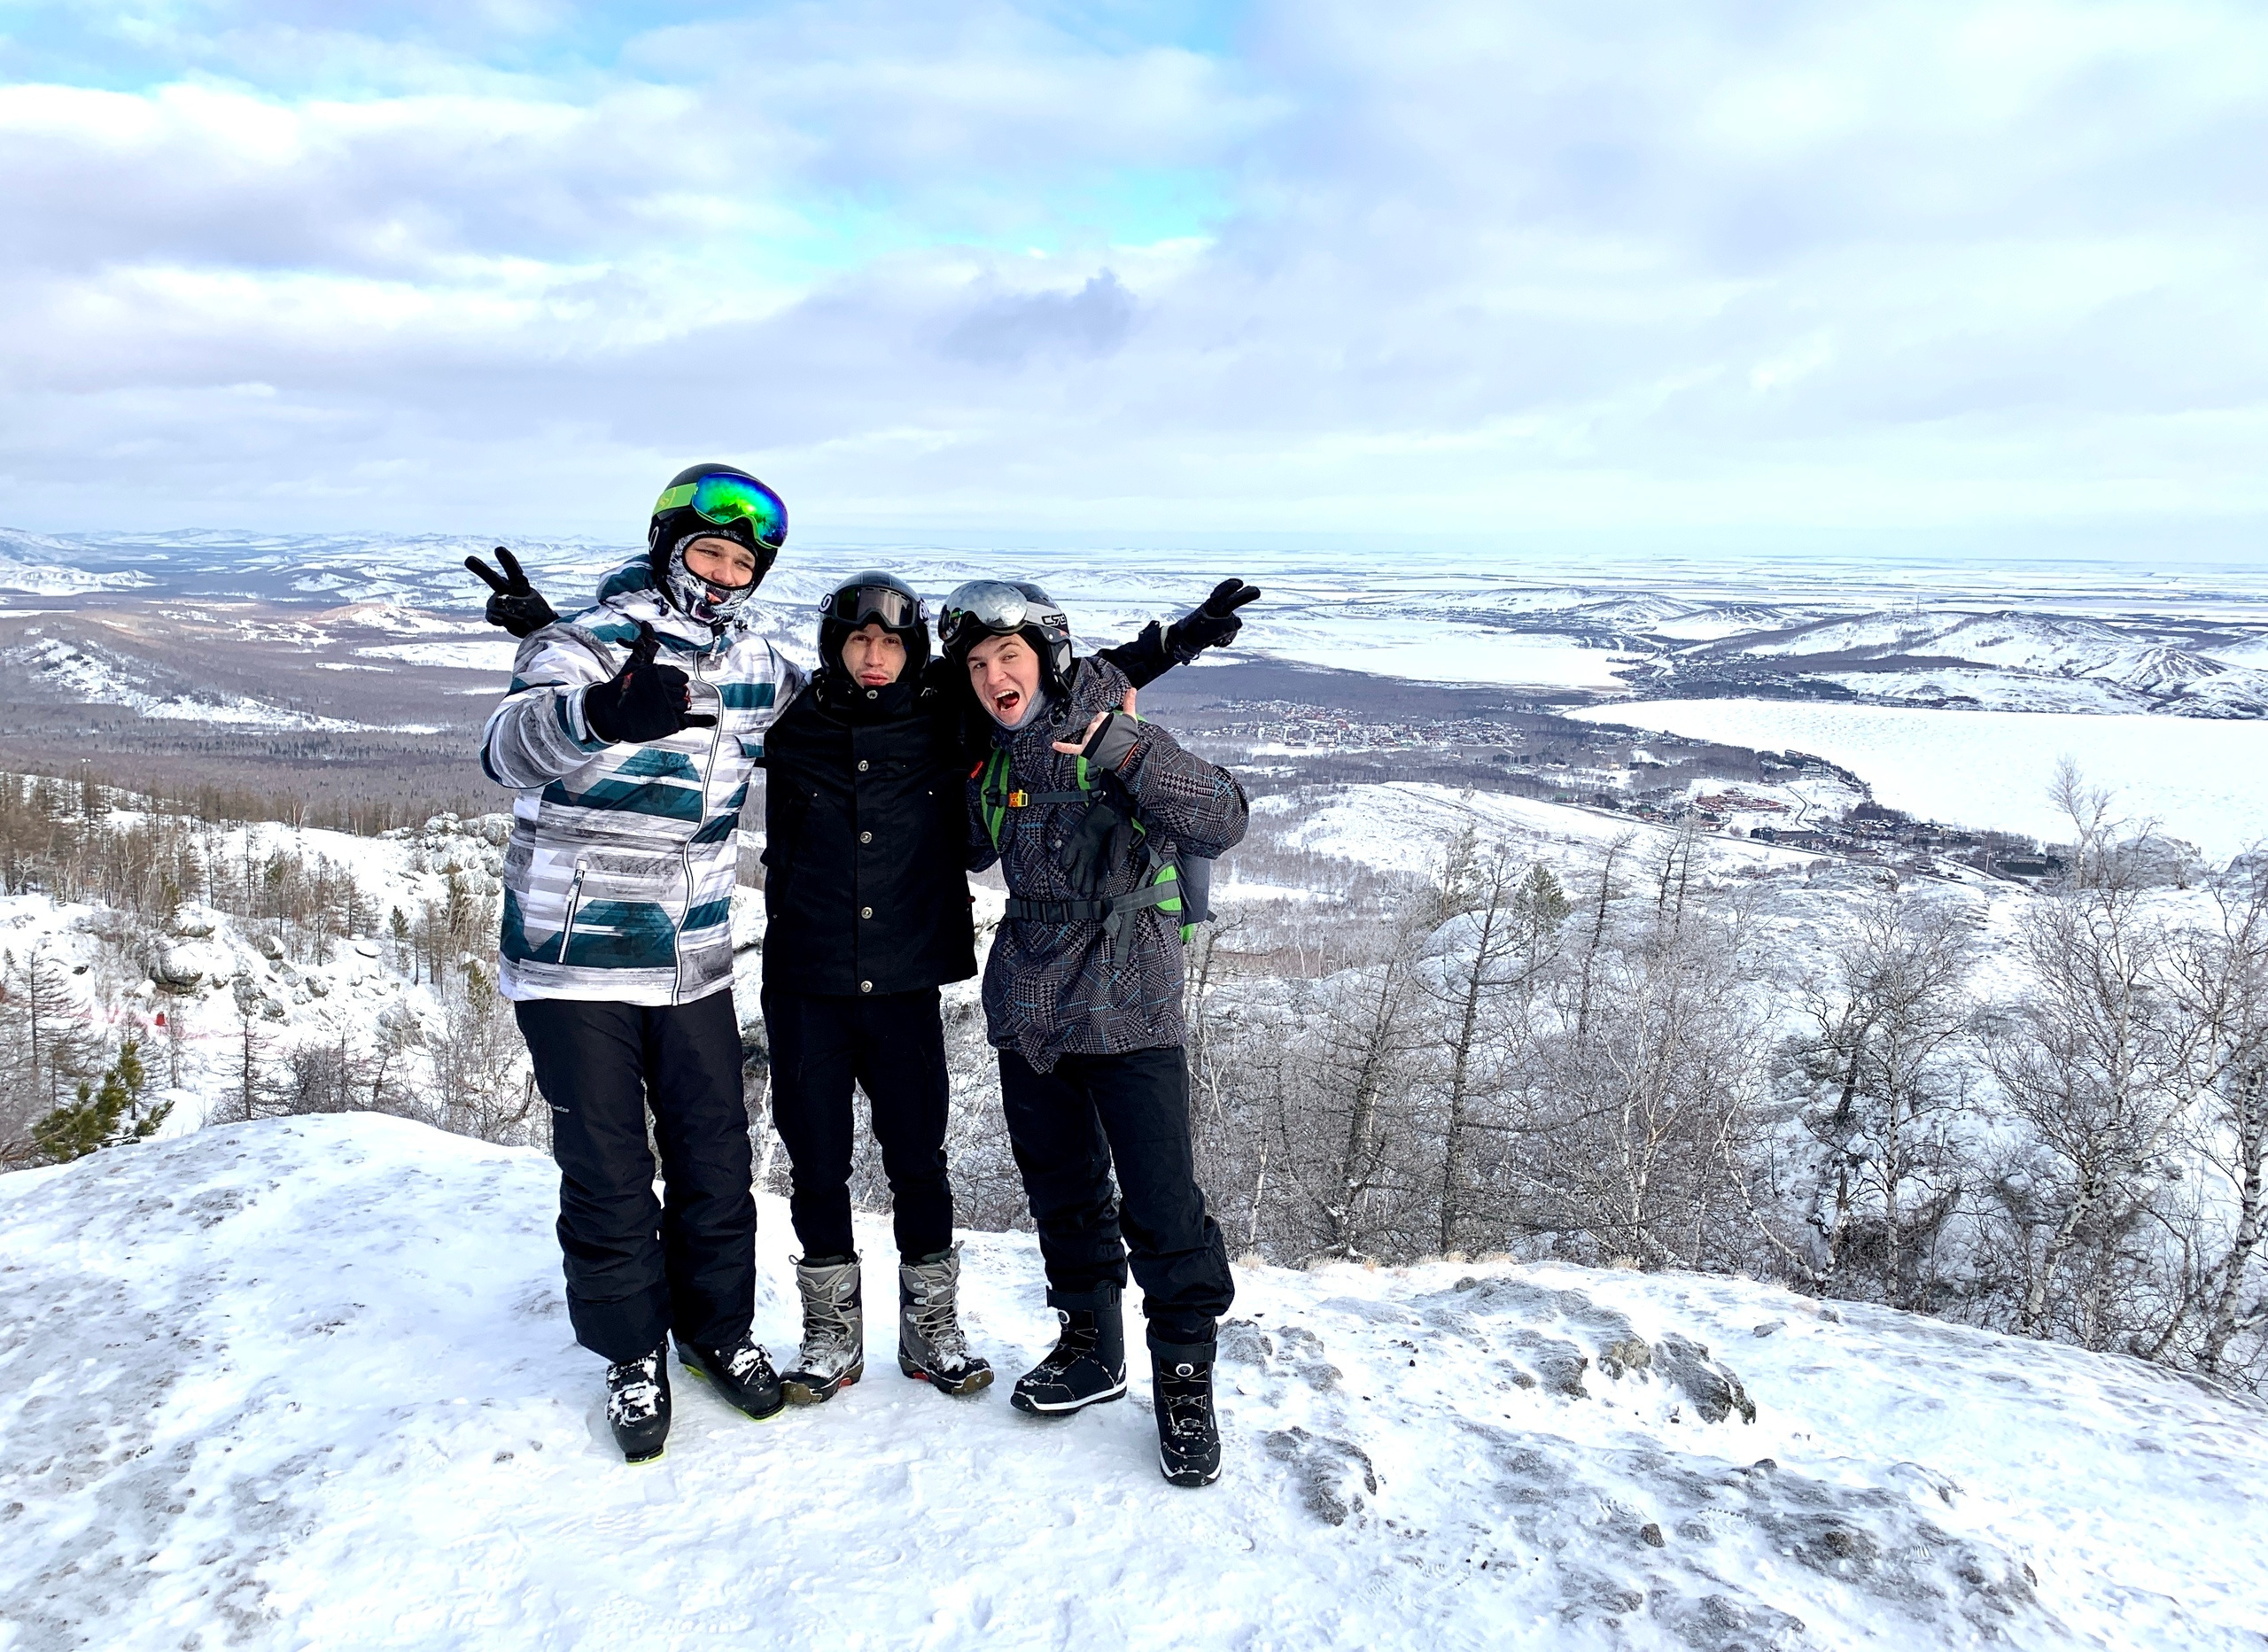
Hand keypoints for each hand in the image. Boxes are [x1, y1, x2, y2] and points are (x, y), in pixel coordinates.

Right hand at [465, 546, 558, 637]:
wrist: (539, 629)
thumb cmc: (540, 615)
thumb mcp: (531, 607)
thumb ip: (516, 602)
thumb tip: (499, 601)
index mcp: (520, 584)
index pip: (513, 570)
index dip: (506, 560)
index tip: (498, 549)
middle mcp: (508, 590)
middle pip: (492, 578)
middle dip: (480, 568)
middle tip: (468, 559)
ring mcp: (502, 602)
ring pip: (492, 603)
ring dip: (503, 612)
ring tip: (518, 618)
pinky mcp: (498, 614)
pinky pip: (491, 615)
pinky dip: (495, 619)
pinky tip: (501, 621)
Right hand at [582, 622, 717, 742]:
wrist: (609, 712)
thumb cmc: (623, 687)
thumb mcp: (635, 664)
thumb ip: (646, 646)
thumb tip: (647, 624)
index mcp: (659, 673)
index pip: (682, 677)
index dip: (674, 681)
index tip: (660, 686)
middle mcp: (665, 689)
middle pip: (684, 691)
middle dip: (673, 695)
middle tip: (655, 699)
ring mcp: (668, 707)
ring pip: (686, 704)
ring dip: (677, 707)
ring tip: (659, 709)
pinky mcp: (669, 723)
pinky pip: (691, 720)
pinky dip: (703, 720)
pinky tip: (712, 719)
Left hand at [1054, 686, 1139, 766]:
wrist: (1130, 755)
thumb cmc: (1130, 738)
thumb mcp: (1130, 718)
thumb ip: (1129, 702)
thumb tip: (1132, 689)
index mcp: (1103, 718)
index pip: (1100, 717)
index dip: (1107, 724)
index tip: (1113, 730)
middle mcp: (1094, 727)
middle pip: (1092, 726)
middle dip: (1100, 731)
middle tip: (1110, 738)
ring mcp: (1089, 738)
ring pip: (1086, 735)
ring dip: (1092, 739)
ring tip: (1104, 745)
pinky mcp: (1085, 749)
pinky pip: (1072, 748)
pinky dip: (1063, 747)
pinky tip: (1054, 745)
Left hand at [1163, 578, 1259, 661]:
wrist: (1186, 643)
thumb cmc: (1195, 632)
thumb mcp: (1208, 628)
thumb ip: (1224, 625)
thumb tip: (1240, 622)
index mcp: (1212, 604)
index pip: (1222, 592)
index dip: (1230, 587)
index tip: (1239, 583)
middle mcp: (1219, 609)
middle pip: (1234, 600)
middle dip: (1245, 595)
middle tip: (1257, 591)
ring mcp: (1222, 618)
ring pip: (1234, 624)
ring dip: (1229, 633)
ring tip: (1218, 640)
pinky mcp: (1224, 628)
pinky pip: (1232, 633)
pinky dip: (1227, 639)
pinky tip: (1217, 643)